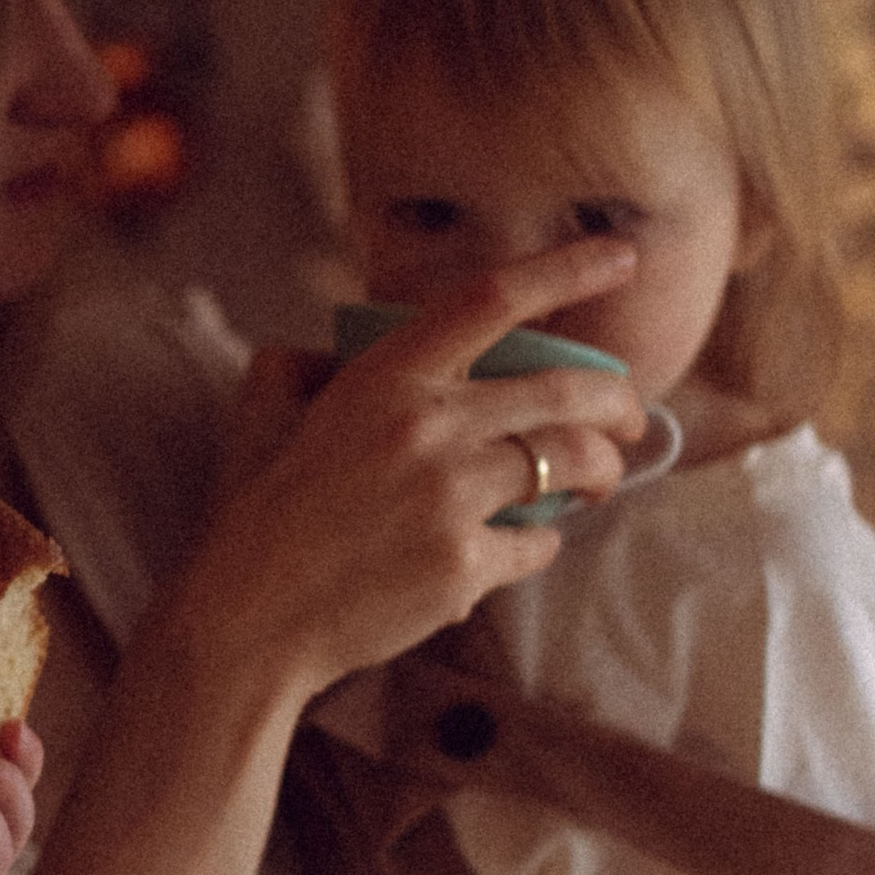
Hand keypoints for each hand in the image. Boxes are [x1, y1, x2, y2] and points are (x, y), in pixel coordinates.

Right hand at [184, 242, 648, 708]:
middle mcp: (427, 428)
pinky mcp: (464, 566)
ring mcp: (450, 499)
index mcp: (383, 379)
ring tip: (594, 484)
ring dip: (601, 472)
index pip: (492, 299)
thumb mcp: (262, 411)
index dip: (566, 268)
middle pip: (568, 390)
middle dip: (619, 400)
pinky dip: (537, 545)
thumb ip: (304, 362)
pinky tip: (512, 549)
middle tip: (629, 417)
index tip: (621, 254)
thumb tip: (334, 347)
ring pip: (571, 465)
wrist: (246, 620)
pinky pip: (538, 544)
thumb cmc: (252, 515)